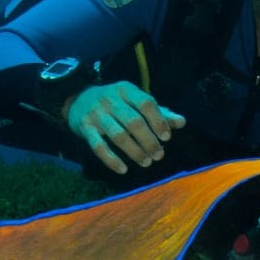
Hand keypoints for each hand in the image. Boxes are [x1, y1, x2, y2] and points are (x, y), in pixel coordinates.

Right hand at [65, 81, 185, 175]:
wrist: (77, 99)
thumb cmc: (114, 102)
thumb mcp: (134, 101)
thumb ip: (159, 112)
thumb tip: (182, 122)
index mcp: (125, 89)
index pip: (146, 103)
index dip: (158, 121)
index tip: (166, 137)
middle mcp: (110, 99)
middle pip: (133, 122)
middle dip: (149, 141)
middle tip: (158, 155)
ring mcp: (96, 114)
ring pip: (118, 136)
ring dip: (134, 152)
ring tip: (146, 162)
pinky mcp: (84, 128)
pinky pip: (98, 147)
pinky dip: (111, 160)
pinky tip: (123, 169)